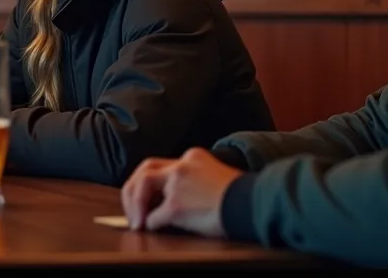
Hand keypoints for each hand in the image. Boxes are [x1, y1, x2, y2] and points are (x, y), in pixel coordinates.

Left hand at [120, 148, 243, 237]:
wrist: (255, 204)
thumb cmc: (244, 198)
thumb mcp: (218, 177)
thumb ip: (195, 182)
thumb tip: (176, 201)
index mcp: (193, 157)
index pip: (162, 165)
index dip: (148, 181)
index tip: (144, 196)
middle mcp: (182, 166)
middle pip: (145, 169)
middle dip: (132, 189)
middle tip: (131, 209)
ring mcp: (177, 184)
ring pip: (142, 186)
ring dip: (134, 205)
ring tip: (136, 222)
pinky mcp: (177, 205)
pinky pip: (154, 216)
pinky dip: (151, 224)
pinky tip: (154, 229)